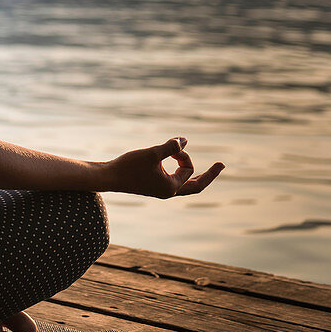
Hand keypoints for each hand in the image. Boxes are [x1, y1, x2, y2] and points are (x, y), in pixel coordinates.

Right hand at [103, 137, 224, 197]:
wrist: (108, 177)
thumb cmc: (129, 166)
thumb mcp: (152, 153)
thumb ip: (170, 146)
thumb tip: (185, 140)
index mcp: (170, 188)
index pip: (189, 171)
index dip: (184, 156)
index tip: (173, 146)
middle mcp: (167, 191)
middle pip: (195, 186)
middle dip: (209, 175)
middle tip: (222, 165)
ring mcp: (159, 190)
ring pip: (184, 184)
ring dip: (192, 171)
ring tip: (202, 166)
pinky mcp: (152, 185)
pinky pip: (173, 180)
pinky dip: (179, 171)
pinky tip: (174, 162)